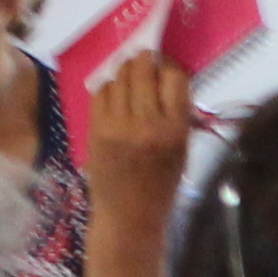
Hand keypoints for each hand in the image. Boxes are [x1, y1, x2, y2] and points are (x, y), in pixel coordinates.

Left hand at [90, 51, 199, 208]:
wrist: (129, 217)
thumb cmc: (161, 185)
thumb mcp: (181, 150)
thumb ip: (176, 114)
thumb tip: (166, 75)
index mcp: (175, 130)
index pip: (175, 77)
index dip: (170, 66)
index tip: (166, 67)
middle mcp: (147, 123)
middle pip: (143, 69)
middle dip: (144, 59)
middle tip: (144, 59)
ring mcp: (118, 126)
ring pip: (120, 77)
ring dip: (125, 71)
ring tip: (129, 76)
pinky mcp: (96, 129)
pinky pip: (101, 92)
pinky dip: (108, 87)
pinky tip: (114, 94)